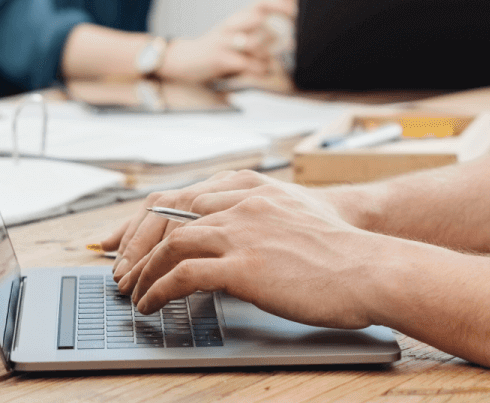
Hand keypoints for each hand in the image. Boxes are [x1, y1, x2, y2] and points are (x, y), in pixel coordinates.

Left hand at [98, 170, 386, 328]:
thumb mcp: (296, 216)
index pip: (182, 194)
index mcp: (253, 186)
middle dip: (134, 241)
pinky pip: (183, 274)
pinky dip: (158, 290)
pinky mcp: (243, 265)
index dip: (145, 217)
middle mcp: (242, 201)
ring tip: (132, 292)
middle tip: (118, 269)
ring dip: (142, 269)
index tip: (123, 237)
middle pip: (166, 212)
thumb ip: (260, 217)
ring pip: (170, 241)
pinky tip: (153, 304)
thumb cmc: (341, 251)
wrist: (371, 268)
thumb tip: (232, 241)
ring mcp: (242, 231)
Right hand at [158, 0, 294, 83]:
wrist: (183, 59)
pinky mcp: (220, 58)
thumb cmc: (214, 49)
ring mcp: (225, 41)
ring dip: (267, 58)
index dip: (280, 5)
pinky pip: (248, 63)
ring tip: (265, 65)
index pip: (261, 2)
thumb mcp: (233, 36)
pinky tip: (257, 72)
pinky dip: (258, 70)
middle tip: (279, 50)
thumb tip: (286, 40)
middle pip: (263, 26)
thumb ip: (256, 35)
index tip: (294, 12)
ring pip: (257, 45)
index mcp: (236, 18)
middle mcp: (231, 25)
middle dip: (275, 41)